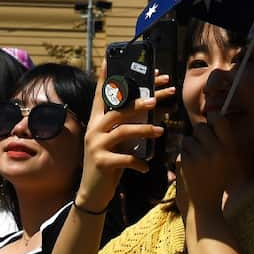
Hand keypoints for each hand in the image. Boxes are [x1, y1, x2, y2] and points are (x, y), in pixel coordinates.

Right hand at [75, 68, 171, 213]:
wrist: (93, 192)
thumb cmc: (108, 162)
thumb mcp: (115, 141)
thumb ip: (125, 125)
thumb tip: (150, 105)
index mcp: (97, 121)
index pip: (100, 95)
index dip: (104, 78)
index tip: (108, 60)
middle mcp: (94, 129)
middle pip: (117, 111)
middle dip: (137, 103)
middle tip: (156, 99)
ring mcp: (96, 146)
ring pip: (123, 131)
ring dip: (144, 130)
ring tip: (161, 131)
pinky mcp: (102, 162)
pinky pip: (125, 158)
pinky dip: (138, 162)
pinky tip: (146, 167)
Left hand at [176, 110, 237, 217]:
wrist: (204, 207)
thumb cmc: (216, 183)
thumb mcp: (228, 163)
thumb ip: (223, 141)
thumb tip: (213, 116)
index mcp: (229, 148)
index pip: (219, 119)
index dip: (212, 117)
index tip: (210, 120)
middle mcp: (217, 150)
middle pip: (200, 128)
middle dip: (198, 136)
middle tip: (201, 151)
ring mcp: (200, 155)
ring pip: (188, 139)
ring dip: (189, 148)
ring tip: (196, 164)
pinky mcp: (186, 161)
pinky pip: (181, 150)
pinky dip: (183, 158)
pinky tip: (189, 171)